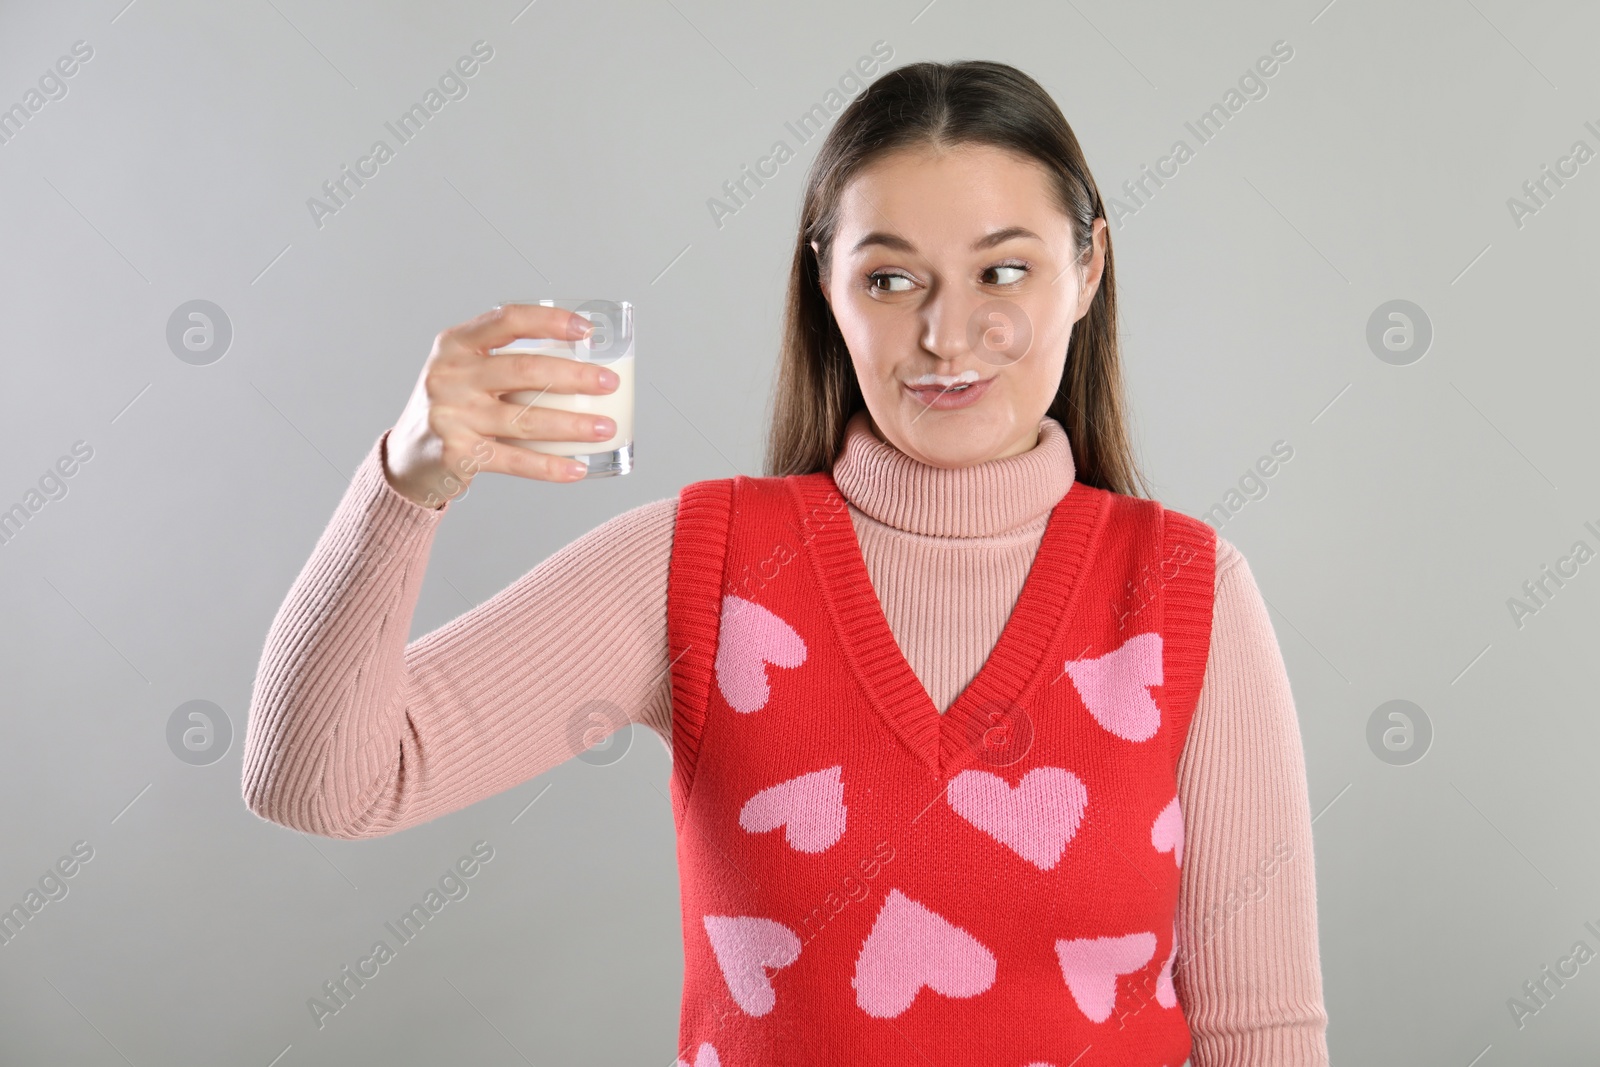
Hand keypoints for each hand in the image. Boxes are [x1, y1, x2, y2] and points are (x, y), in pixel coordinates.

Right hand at [383, 303, 619, 507]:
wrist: (408, 456)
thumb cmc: (451, 407)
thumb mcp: (464, 371)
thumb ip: (504, 360)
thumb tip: (579, 361)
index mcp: (456, 344)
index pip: (508, 320)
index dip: (551, 321)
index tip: (586, 330)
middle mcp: (451, 375)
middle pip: (524, 370)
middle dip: (575, 377)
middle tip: (609, 383)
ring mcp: (452, 415)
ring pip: (526, 418)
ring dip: (573, 424)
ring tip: (605, 427)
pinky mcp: (458, 453)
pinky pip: (515, 460)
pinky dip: (550, 466)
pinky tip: (577, 468)